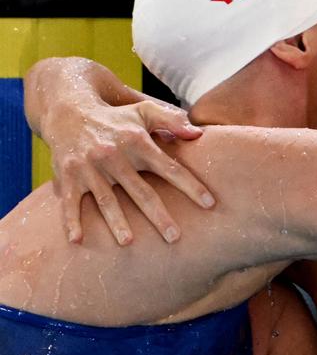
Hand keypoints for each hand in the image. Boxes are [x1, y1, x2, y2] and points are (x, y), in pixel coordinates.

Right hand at [45, 98, 214, 244]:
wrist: (68, 111)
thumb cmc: (117, 118)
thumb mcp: (144, 112)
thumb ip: (172, 120)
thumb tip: (198, 134)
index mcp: (138, 143)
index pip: (171, 169)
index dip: (191, 187)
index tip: (210, 204)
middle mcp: (115, 156)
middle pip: (142, 192)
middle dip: (159, 216)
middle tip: (175, 237)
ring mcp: (90, 168)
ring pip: (107, 200)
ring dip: (117, 222)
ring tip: (129, 243)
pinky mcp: (68, 176)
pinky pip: (70, 203)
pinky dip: (71, 221)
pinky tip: (77, 241)